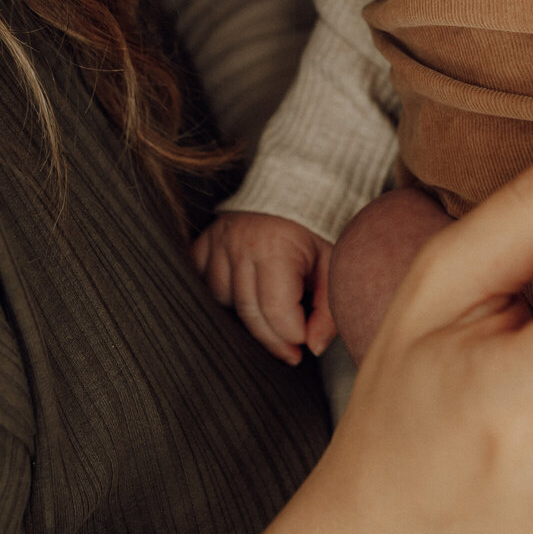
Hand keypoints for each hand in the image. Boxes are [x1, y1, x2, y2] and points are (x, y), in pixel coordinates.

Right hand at [192, 211, 333, 363]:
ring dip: (246, 314)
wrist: (294, 183)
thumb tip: (314, 347)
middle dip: (272, 339)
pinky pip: (200, 280)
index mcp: (276, 248)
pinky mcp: (205, 240)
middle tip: (291, 350)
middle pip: (249, 313)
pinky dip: (217, 294)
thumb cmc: (316, 226)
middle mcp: (241, 245)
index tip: (304, 345)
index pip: (276, 311)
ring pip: (222, 300)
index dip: (291, 336)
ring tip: (268, 314)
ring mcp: (219, 242)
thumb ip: (327, 309)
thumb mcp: (332, 264)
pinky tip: (236, 298)